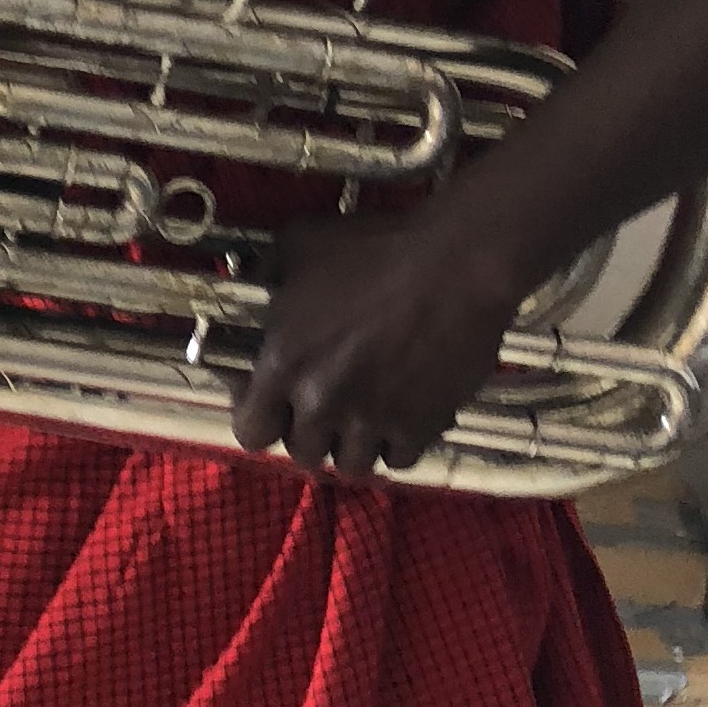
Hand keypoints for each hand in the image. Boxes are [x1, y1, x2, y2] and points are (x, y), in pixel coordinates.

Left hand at [229, 207, 526, 484]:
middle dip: (309, 432)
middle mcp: (322, 403)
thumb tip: (255, 283)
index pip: (251, 431)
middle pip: (302, 453)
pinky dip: (396, 444)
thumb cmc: (375, 248)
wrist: (456, 263)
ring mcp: (373, 420)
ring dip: (352, 444)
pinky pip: (399, 460)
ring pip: (350, 464)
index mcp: (284, 364)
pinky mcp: (420, 426)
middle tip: (325, 405)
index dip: (259, 419)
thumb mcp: (301, 242)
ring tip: (363, 418)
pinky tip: (400, 417)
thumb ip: (268, 271)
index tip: (273, 403)